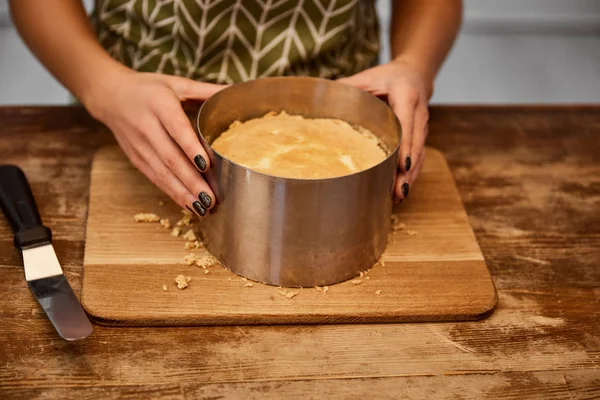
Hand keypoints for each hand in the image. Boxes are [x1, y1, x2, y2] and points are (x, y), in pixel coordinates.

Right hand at [86, 71, 226, 215]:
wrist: (110, 95)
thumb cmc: (149, 88)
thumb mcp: (177, 83)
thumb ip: (206, 90)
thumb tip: (235, 91)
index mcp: (160, 104)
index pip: (177, 129)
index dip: (191, 148)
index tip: (207, 165)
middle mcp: (147, 127)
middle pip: (171, 158)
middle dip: (191, 181)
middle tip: (212, 198)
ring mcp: (139, 145)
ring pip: (162, 173)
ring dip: (183, 193)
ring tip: (203, 208)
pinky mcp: (136, 159)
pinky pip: (155, 178)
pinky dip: (172, 193)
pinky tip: (189, 205)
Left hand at [338, 59, 430, 200]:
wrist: (414, 75)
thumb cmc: (387, 77)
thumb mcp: (367, 77)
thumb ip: (347, 87)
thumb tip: (318, 96)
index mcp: (406, 96)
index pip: (406, 124)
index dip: (405, 146)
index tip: (401, 166)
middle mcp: (418, 113)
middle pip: (415, 145)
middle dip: (408, 170)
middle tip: (399, 191)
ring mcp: (422, 127)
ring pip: (419, 154)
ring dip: (411, 176)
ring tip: (399, 196)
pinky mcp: (421, 136)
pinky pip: (417, 157)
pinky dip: (410, 174)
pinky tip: (400, 190)